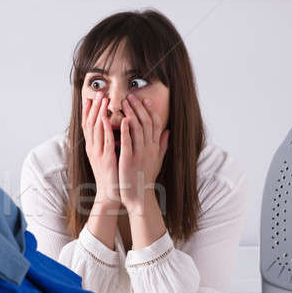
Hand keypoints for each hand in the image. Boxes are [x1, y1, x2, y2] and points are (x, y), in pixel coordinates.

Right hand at [82, 92, 121, 210]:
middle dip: (94, 107)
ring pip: (96, 129)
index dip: (89, 111)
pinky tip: (107, 118)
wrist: (110, 194)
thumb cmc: (112, 176)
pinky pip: (105, 141)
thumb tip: (112, 131)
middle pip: (90, 124)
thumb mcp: (108, 157)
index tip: (91, 97)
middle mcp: (92, 148)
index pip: (88, 125)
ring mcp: (98, 153)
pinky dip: (106, 128)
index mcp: (93, 147)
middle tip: (98, 93)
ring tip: (103, 99)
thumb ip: (109, 143)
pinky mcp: (106, 159)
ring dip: (99, 113)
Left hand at [118, 94, 169, 214]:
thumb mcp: (157, 160)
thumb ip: (162, 145)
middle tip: (131, 95)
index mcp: (154, 147)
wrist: (139, 196)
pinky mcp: (129, 161)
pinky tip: (123, 120)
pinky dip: (126, 130)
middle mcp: (149, 149)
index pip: (155, 124)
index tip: (145, 99)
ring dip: (132, 114)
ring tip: (125, 102)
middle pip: (146, 123)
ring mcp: (140, 154)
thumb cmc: (145, 178)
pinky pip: (128, 143)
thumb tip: (168, 131)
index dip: (150, 111)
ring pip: (137, 129)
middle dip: (138, 107)